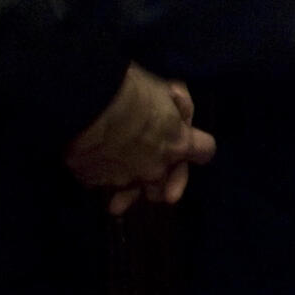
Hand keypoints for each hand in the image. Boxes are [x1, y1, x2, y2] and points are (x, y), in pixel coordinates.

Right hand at [65, 64, 216, 213]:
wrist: (89, 107)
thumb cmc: (133, 92)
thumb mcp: (164, 92)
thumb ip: (174, 108)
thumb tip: (177, 112)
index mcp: (179, 144)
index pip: (205, 150)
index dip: (199, 147)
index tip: (192, 145)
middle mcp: (156, 169)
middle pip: (167, 186)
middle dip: (164, 186)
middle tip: (162, 191)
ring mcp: (125, 179)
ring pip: (130, 193)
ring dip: (127, 194)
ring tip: (119, 203)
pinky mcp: (95, 182)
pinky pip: (101, 182)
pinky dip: (100, 176)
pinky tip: (94, 167)